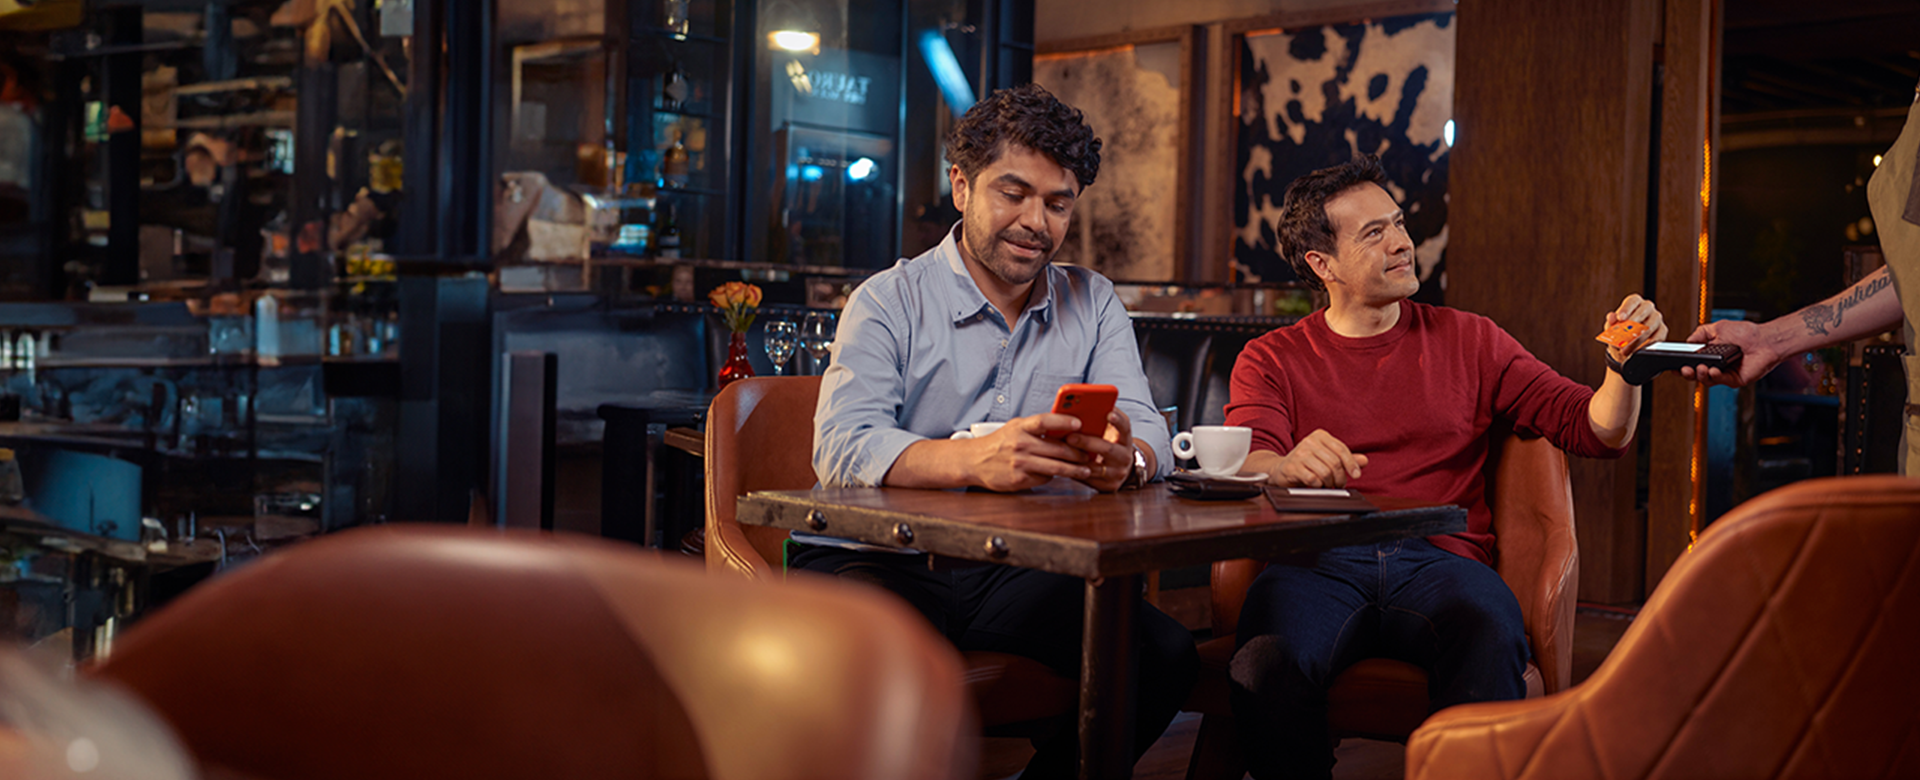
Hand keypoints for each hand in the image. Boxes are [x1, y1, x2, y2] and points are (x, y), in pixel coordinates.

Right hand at [958, 412, 1099, 491]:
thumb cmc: (1000, 443)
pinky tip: (1060, 475)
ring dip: (1074, 469)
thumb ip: (1036, 428)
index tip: (1079, 423)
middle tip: (1091, 454)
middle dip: (1078, 453)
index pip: (1044, 421)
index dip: (1063, 421)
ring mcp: (1020, 463)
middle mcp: (1020, 444)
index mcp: (1020, 427)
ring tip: (1086, 470)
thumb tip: (1066, 428)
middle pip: (1057, 448)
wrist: (974, 461)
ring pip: (1055, 467)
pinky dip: (1054, 476)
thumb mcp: (1015, 428)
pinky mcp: (1019, 479)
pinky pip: (1044, 478)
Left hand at [1063, 410, 1137, 492]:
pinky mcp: (1108, 487)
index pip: (1125, 428)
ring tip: (1063, 451)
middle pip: (1108, 448)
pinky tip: (1063, 464)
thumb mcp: (1110, 431)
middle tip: (1071, 436)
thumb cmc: (1109, 443)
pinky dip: (1075, 471)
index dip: (1118, 420)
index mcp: (1125, 439)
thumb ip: (1100, 420)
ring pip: (1096, 467)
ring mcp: (1117, 473)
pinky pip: (1089, 479)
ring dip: (1078, 459)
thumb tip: (1080, 404)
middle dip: (1088, 442)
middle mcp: (1125, 457)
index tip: (1108, 412)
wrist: (1121, 469)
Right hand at [1272, 429, 1367, 487]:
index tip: (1356, 475)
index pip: (1341, 449)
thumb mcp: (1327, 457)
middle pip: (1334, 462)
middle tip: (1339, 484)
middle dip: (1340, 477)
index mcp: (1320, 436)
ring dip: (1330, 483)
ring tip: (1328, 485)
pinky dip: (1318, 485)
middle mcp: (1309, 441)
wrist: (1282, 469)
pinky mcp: (1292, 467)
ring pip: (1325, 472)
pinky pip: (1313, 479)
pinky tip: (1316, 484)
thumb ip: (1345, 458)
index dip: (1351, 464)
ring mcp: (1299, 454)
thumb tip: (1364, 461)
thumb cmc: (1307, 463)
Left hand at [1603, 294, 1667, 364]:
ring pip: (1650, 326)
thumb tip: (1611, 316)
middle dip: (1633, 324)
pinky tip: (1637, 349)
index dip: (1626, 309)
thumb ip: (1611, 322)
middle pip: (1644, 311)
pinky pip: (1657, 337)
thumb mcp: (1612, 327)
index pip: (1632, 301)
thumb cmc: (1619, 331)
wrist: (1626, 346)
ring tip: (1627, 348)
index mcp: (1634, 302)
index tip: (1620, 318)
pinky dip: (1646, 345)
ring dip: (1637, 339)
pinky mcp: (1662, 330)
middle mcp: (1647, 307)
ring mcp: (1656, 318)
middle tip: (1624, 335)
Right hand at [1679, 319, 1776, 387]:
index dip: (1683, 365)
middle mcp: (1717, 364)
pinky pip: (1720, 381)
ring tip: (1701, 368)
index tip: (1675, 366)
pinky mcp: (1734, 380)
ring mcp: (1725, 373)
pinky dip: (1714, 376)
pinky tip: (1713, 370)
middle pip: (1696, 374)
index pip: (1693, 362)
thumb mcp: (1718, 328)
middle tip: (1685, 369)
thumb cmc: (1747, 333)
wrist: (1764, 341)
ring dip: (1700, 375)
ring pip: (1706, 380)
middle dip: (1688, 373)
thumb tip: (1688, 341)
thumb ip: (1701, 333)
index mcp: (1711, 353)